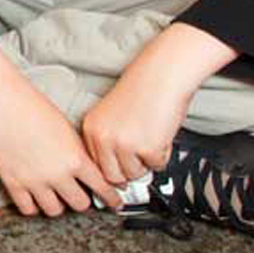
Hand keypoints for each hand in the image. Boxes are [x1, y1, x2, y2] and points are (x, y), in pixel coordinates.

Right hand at [0, 79, 121, 216]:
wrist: (2, 101)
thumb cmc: (32, 106)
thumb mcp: (65, 128)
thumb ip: (77, 152)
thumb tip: (86, 170)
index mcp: (74, 157)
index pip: (101, 187)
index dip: (111, 197)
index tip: (114, 201)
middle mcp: (57, 173)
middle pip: (80, 204)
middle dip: (82, 198)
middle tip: (80, 193)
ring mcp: (35, 181)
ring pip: (55, 211)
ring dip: (58, 203)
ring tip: (55, 194)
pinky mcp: (13, 183)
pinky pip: (28, 209)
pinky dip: (33, 205)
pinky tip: (35, 196)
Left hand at [81, 23, 235, 184]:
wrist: (162, 74)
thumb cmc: (141, 90)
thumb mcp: (111, 117)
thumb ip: (108, 142)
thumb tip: (113, 174)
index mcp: (91, 127)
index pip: (94, 166)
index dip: (111, 169)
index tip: (118, 173)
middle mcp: (102, 137)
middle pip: (112, 177)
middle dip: (128, 171)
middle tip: (139, 156)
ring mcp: (123, 144)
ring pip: (135, 175)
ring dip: (146, 161)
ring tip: (149, 135)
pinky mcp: (146, 149)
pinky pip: (157, 166)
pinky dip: (162, 154)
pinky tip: (159, 133)